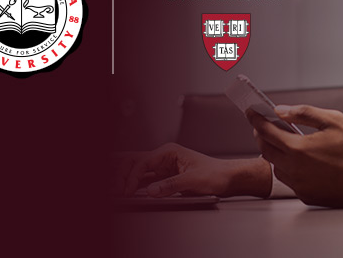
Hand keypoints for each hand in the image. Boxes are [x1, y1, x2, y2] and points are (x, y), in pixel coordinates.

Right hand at [113, 143, 270, 197]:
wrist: (227, 178)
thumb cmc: (215, 173)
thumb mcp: (193, 180)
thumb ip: (171, 185)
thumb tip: (152, 190)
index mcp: (169, 151)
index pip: (142, 162)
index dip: (132, 177)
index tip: (128, 190)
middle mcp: (163, 156)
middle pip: (134, 161)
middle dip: (122, 172)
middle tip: (115, 187)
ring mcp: (162, 166)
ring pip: (136, 169)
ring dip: (125, 177)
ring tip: (115, 186)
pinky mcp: (164, 177)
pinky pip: (144, 179)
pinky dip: (134, 183)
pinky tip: (127, 188)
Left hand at [249, 105, 342, 207]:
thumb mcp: (332, 120)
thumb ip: (303, 114)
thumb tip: (281, 111)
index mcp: (299, 149)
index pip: (267, 132)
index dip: (257, 120)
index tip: (252, 112)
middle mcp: (295, 169)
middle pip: (266, 150)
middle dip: (263, 136)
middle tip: (266, 126)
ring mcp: (300, 185)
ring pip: (276, 167)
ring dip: (276, 154)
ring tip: (287, 144)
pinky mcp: (306, 195)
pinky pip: (290, 180)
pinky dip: (290, 169)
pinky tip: (302, 161)